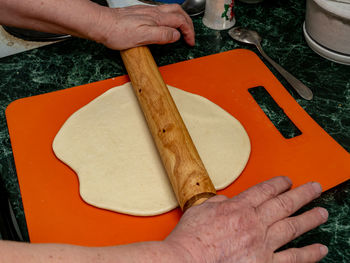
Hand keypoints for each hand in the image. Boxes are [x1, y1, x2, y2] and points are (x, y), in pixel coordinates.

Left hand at [93, 4, 194, 49]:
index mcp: (156, 19)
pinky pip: (161, 13)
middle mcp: (153, 12)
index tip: (190, 42)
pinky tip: (165, 25)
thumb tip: (176, 35)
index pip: (180, 21)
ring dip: (180, 19)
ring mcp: (147, 12)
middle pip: (178, 12)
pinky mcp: (140, 14)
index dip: (189, 32)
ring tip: (183, 29)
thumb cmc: (117, 32)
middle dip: (188, 23)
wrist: (101, 24)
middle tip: (190, 35)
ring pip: (170, 11)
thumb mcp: (142, 37)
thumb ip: (161, 35)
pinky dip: (170, 18)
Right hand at [165, 176, 328, 262]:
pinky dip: (308, 254)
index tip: (287, 181)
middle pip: (284, 204)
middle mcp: (254, 223)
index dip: (279, 183)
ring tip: (322, 213)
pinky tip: (319, 249)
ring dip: (310, 219)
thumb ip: (218, 202)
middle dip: (302, 194)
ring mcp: (262, 244)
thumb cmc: (191, 238)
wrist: (188, 260)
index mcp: (238, 207)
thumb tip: (228, 200)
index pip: (264, 190)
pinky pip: (292, 258)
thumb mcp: (201, 209)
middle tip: (315, 188)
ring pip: (292, 227)